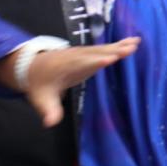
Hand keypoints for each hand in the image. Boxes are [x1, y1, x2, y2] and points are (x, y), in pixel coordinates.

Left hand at [23, 38, 139, 126]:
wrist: (31, 66)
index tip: (110, 59)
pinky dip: (117, 45)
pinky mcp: (86, 54)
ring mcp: (81, 54)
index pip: (82, 63)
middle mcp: (75, 57)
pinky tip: (131, 42)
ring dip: (118, 46)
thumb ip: (48, 110)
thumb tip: (50, 123)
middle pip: (95, 53)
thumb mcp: (40, 99)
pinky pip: (103, 49)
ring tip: (136, 42)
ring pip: (101, 49)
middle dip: (112, 51)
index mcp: (65, 66)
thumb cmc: (38, 83)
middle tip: (131, 48)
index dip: (95, 61)